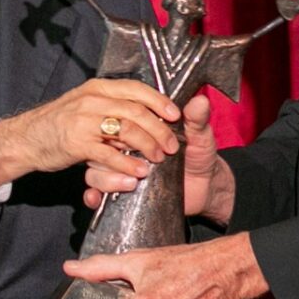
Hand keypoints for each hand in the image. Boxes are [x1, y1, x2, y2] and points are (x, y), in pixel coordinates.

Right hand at [0, 79, 181, 182]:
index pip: (136, 89)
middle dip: (159, 130)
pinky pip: (109, 154)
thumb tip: (143, 111)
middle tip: (171, 146)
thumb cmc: (58, 124)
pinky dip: (126, 165)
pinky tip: (137, 173)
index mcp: (97, 88)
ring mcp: (84, 121)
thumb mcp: (85, 105)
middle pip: (137, 111)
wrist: (25, 139)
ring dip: (147, 146)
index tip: (175, 114)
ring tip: (157, 159)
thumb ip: (111, 106)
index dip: (159, 101)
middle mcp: (92, 100)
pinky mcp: (77, 143)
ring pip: (127, 131)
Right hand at [83, 94, 236, 224]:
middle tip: (158, 156)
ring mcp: (115, 162)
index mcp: (139, 121)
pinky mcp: (113, 185)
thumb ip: (198, 120)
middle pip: (110, 133)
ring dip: (111, 172)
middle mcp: (123, 139)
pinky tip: (98, 197)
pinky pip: (94, 187)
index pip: (129, 106)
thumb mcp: (200, 136)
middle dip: (135, 143)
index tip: (168, 119)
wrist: (204, 189)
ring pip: (97, 162)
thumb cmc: (198, 158)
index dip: (144, 110)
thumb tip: (199, 102)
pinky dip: (94, 192)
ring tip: (137, 178)